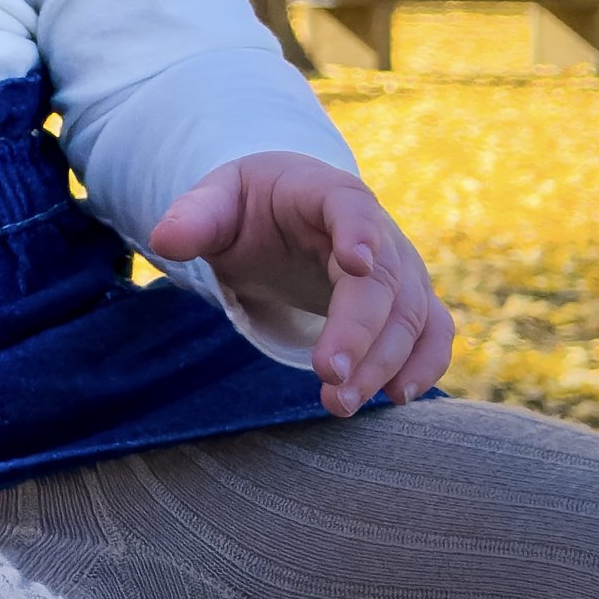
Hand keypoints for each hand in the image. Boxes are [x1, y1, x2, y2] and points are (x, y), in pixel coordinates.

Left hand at [148, 154, 455, 418]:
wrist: (284, 216)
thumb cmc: (249, 207)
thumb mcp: (216, 201)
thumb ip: (194, 217)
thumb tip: (165, 239)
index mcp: (326, 194)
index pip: (351, 208)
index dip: (358, 231)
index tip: (354, 262)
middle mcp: (376, 231)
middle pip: (382, 282)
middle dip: (360, 333)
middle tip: (328, 380)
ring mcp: (398, 268)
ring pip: (410, 316)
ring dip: (384, 363)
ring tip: (341, 404)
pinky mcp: (407, 303)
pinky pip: (433, 332)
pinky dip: (426, 363)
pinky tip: (397, 397)